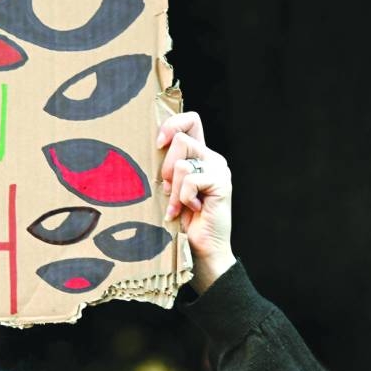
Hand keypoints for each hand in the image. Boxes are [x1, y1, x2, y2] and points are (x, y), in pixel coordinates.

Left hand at [157, 112, 234, 292]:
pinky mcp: (221, 183)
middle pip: (183, 139)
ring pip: (182, 164)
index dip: (173, 124)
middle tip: (168, 190)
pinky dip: (183, 198)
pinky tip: (191, 211)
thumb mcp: (168, 189)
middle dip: (166, 167)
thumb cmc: (181, 221)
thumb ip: (165, 168)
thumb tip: (149, 149)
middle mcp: (212, 158)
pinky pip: (190, 179)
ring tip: (179, 206)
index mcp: (199, 155)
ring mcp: (219, 170)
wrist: (202, 250)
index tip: (158, 144)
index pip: (191, 121)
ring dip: (174, 190)